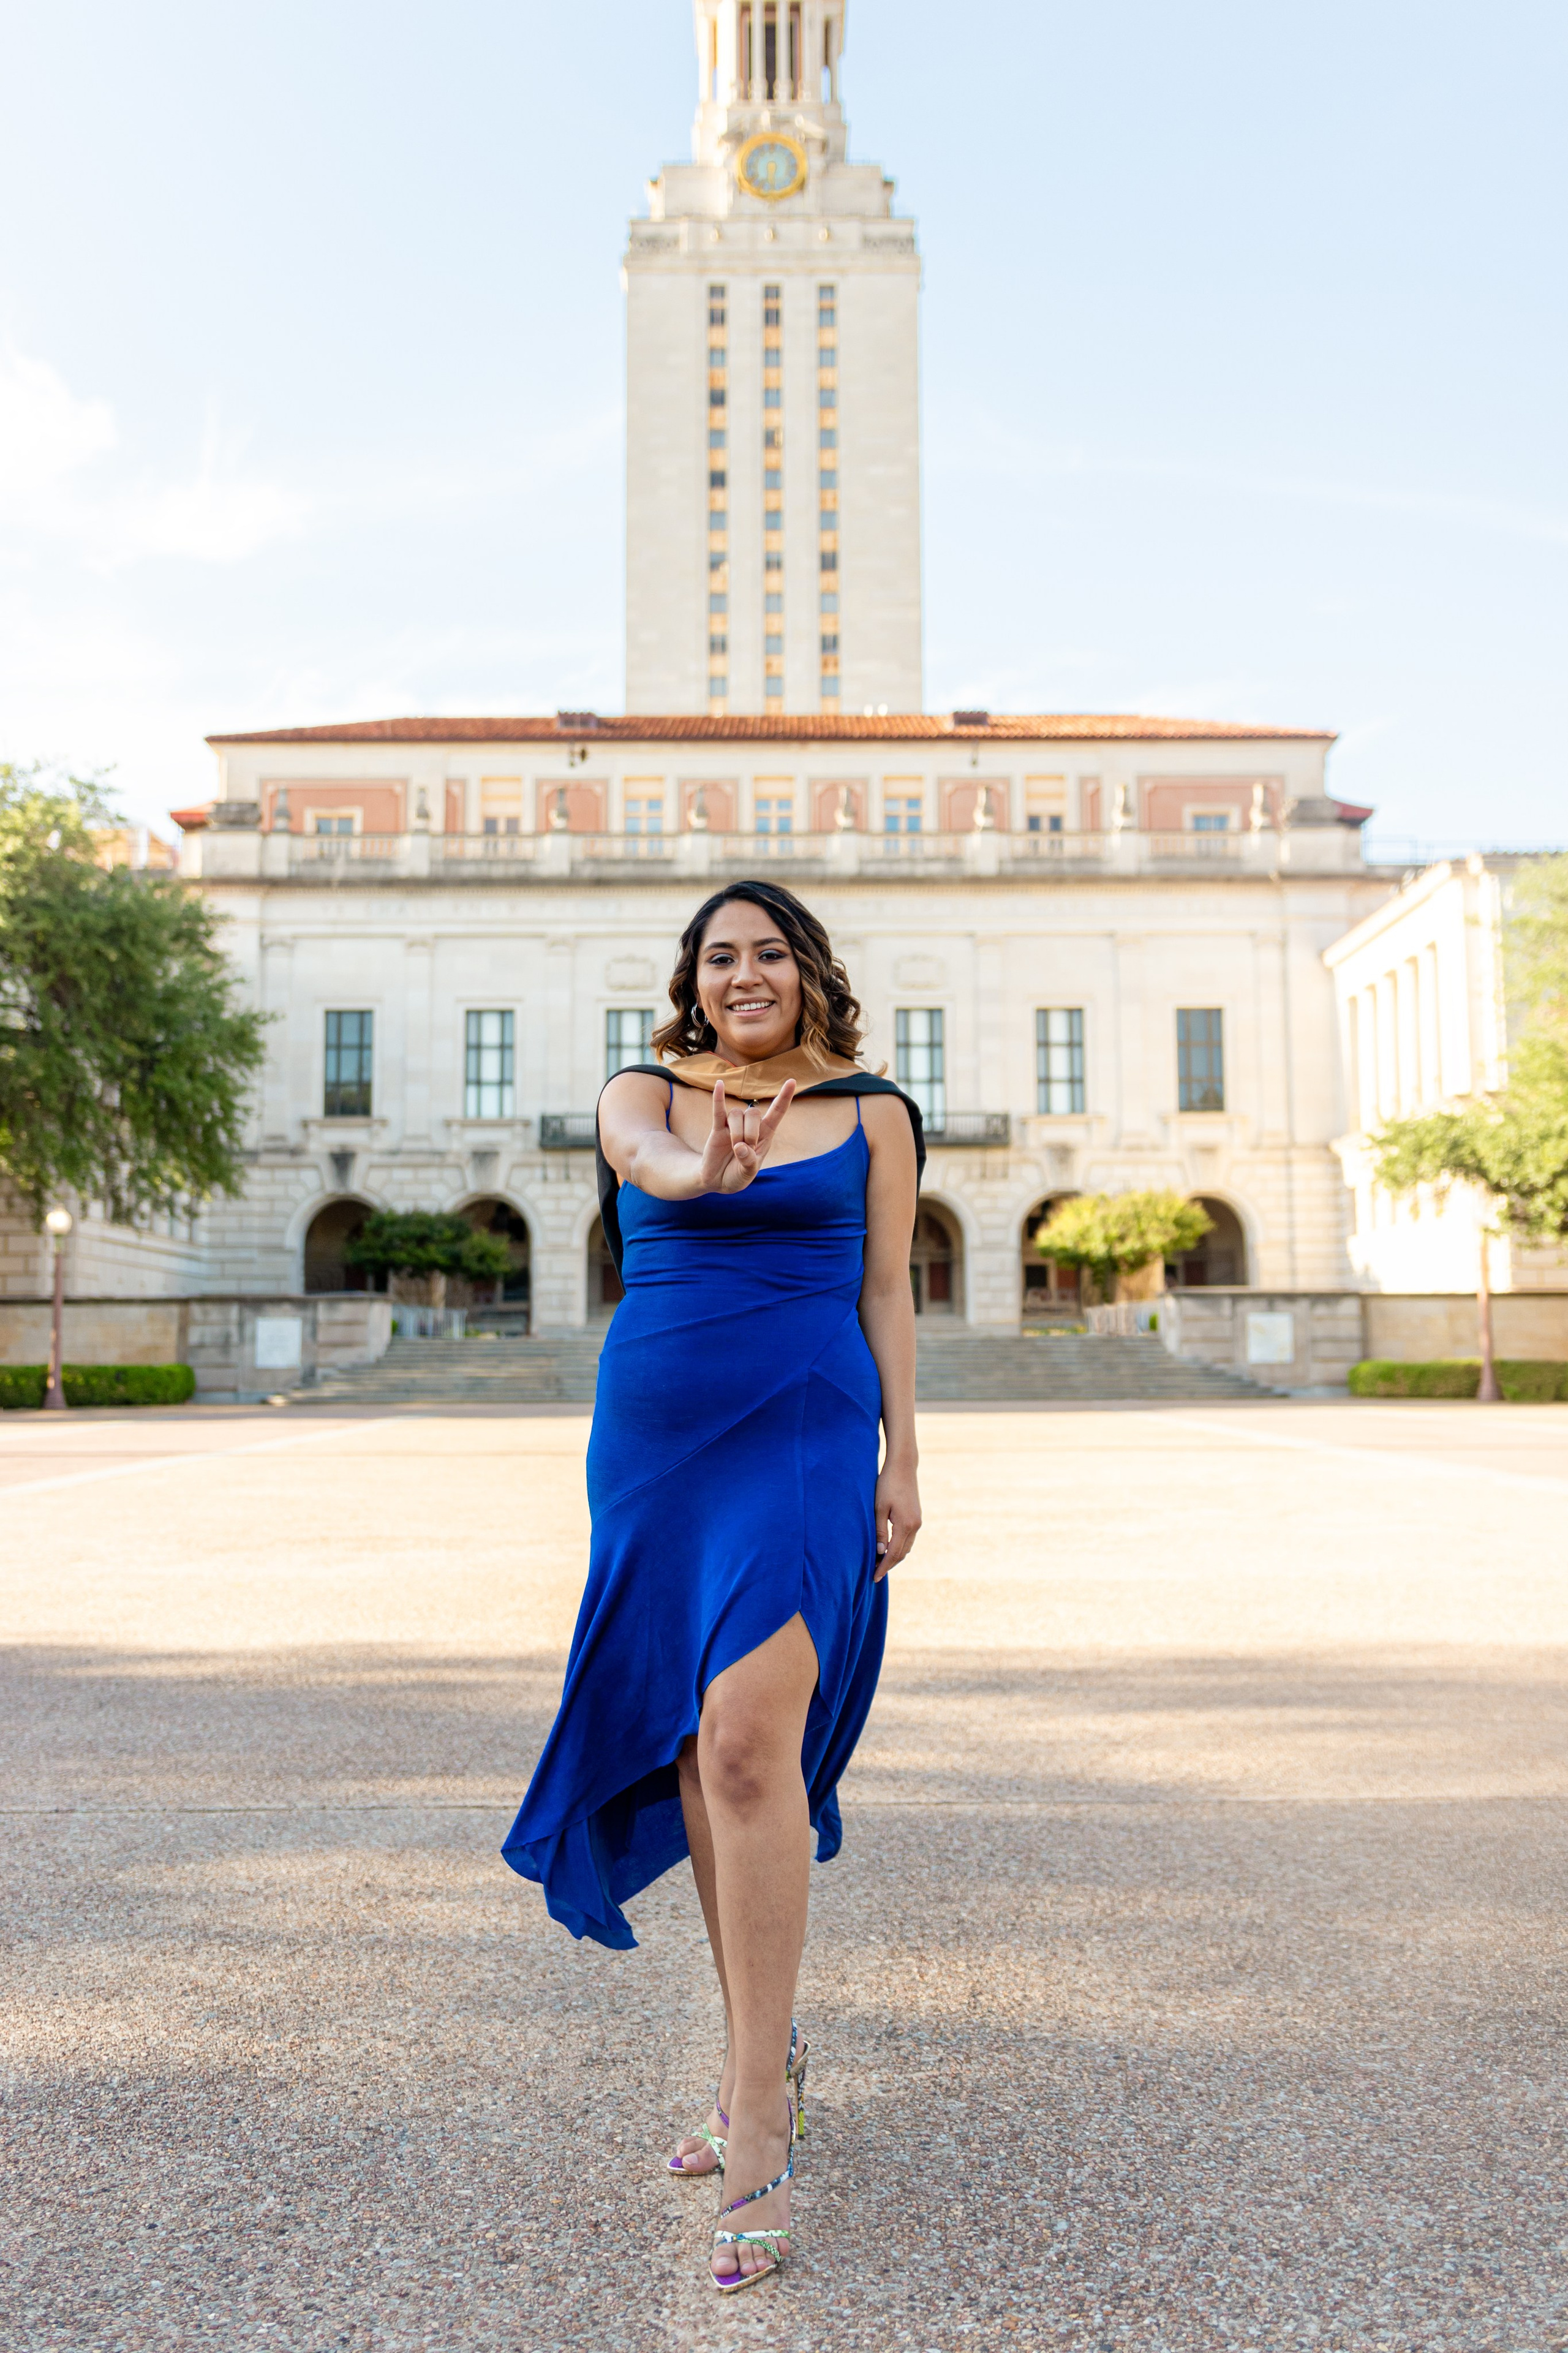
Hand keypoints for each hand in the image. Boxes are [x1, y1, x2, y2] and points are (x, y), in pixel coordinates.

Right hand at [696, 1079, 796, 1194]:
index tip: (792, 1081)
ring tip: (734, 1148)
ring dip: (736, 1132)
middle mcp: (750, 1127)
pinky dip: (718, 1098)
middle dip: (750, 1133)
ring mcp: (733, 1126)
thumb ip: (748, 1162)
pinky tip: (720, 1084)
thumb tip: (740, 1146)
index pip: (777, 1112)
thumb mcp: (747, 1174)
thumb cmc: (737, 1175)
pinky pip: (718, 1110)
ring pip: (736, 1114)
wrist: (717, 1180)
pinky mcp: (717, 1128)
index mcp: (765, 1136)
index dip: (784, 1097)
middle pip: (754, 1113)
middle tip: (744, 1149)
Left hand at [873, 1460, 920, 1579]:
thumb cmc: (887, 1485)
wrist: (903, 1467)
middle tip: (875, 1573)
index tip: (874, 1577)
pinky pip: (908, 1539)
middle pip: (902, 1554)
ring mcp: (918, 1522)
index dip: (883, 1567)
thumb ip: (880, 1531)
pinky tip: (889, 1548)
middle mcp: (915, 1526)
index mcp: (905, 1525)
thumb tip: (880, 1552)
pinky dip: (899, 1547)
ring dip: (895, 1557)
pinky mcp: (916, 1517)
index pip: (893, 1554)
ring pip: (907, 1547)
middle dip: (889, 1565)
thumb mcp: (878, 1508)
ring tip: (880, 1563)